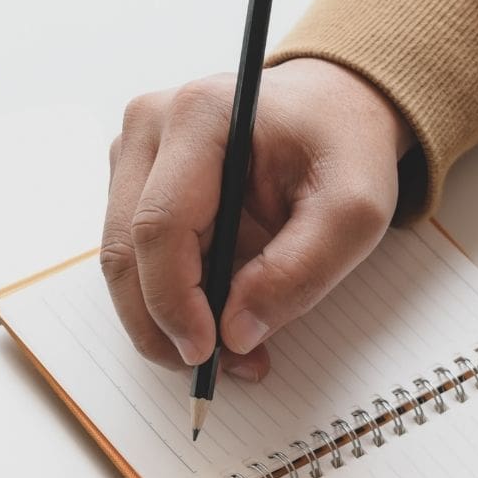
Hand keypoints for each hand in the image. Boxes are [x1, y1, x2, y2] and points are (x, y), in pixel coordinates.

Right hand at [102, 58, 412, 380]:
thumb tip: (236, 334)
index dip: (174, 301)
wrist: (333, 109)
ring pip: (123, 260)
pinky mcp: (134, 179)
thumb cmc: (343, 147)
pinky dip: (166, 300)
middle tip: (215, 369)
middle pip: (126, 250)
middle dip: (162, 326)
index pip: (159, 225)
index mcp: (200, 115)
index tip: (207, 353)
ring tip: (229, 351)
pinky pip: (134, 257)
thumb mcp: (354, 211)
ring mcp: (133, 151)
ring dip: (163, 321)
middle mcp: (150, 125)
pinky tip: (214, 318)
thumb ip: (300, 272)